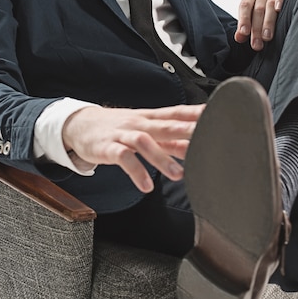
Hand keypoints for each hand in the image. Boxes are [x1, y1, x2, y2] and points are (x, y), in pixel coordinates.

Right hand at [62, 103, 204, 192]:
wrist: (80, 124)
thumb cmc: (117, 128)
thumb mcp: (145, 130)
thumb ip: (169, 140)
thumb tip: (196, 147)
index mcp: (150, 118)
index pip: (177, 113)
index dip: (196, 114)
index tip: (217, 115)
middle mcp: (139, 123)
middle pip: (165, 125)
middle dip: (186, 131)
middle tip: (206, 139)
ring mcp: (123, 133)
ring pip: (144, 141)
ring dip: (161, 158)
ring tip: (178, 175)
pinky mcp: (108, 147)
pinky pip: (123, 158)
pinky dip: (136, 171)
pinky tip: (146, 185)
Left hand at [234, 0, 285, 50]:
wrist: (277, 9)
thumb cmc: (261, 16)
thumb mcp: (251, 22)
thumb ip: (243, 30)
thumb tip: (239, 37)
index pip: (244, 7)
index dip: (244, 20)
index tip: (244, 33)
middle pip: (258, 10)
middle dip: (256, 28)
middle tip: (257, 44)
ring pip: (270, 6)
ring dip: (268, 23)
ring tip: (266, 37)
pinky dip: (280, 1)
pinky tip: (278, 10)